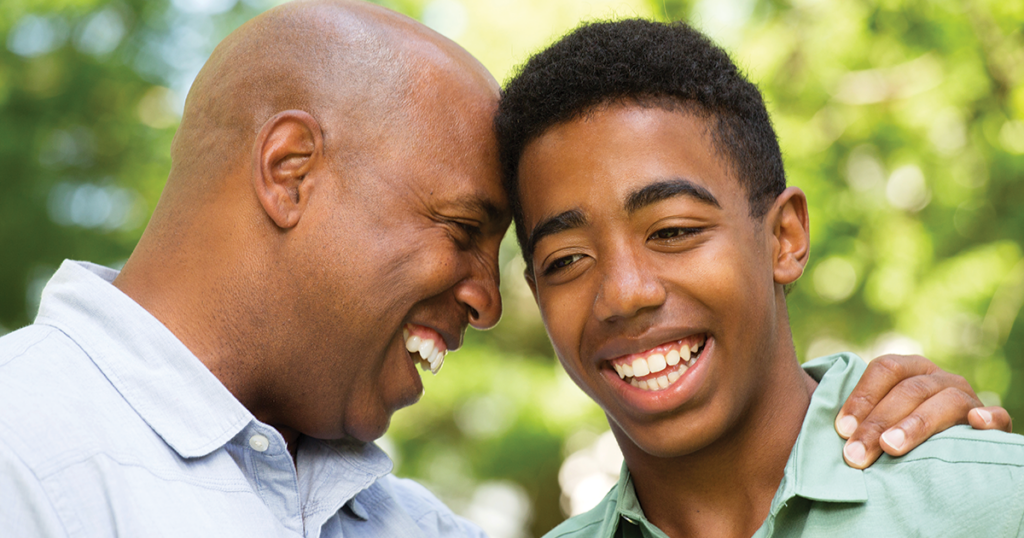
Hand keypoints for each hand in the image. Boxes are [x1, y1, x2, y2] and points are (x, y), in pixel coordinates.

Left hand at [835, 353, 1011, 468]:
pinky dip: (989, 418)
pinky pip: (998, 416)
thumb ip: (859, 418)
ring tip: (892, 446)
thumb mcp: (880, 417)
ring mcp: (967, 397)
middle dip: (877, 423)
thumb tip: (833, 431)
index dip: (861, 397)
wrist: (947, 445)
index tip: (841, 429)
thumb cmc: (898, 430)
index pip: (885, 369)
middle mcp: (938, 378)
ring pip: (945, 402)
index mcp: (910, 369)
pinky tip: (975, 423)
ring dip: (917, 424)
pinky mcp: (993, 422)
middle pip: (908, 390)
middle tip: (856, 454)